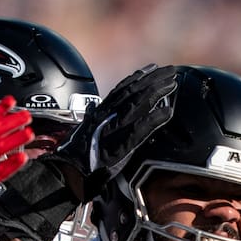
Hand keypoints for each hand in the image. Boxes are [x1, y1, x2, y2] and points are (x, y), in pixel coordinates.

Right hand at [48, 64, 177, 201]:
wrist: (67, 173)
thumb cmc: (74, 157)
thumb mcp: (83, 130)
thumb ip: (92, 118)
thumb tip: (94, 107)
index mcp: (99, 112)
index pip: (121, 89)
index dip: (137, 77)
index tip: (151, 68)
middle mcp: (107, 115)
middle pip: (133, 91)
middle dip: (153, 79)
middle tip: (170, 70)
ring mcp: (114, 129)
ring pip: (138, 104)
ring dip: (157, 92)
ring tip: (172, 83)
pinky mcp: (120, 145)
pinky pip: (141, 129)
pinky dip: (155, 119)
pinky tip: (168, 112)